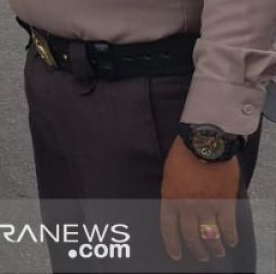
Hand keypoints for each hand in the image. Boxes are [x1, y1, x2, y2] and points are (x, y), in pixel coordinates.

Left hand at [160, 139, 241, 261]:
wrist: (205, 143)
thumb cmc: (183, 155)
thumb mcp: (169, 175)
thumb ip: (172, 194)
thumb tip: (176, 208)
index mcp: (170, 199)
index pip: (169, 229)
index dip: (173, 244)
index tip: (176, 255)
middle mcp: (187, 206)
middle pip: (191, 236)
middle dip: (196, 250)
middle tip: (201, 256)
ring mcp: (206, 206)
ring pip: (210, 235)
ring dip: (214, 247)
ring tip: (217, 253)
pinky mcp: (225, 202)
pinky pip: (228, 226)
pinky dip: (230, 236)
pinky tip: (231, 241)